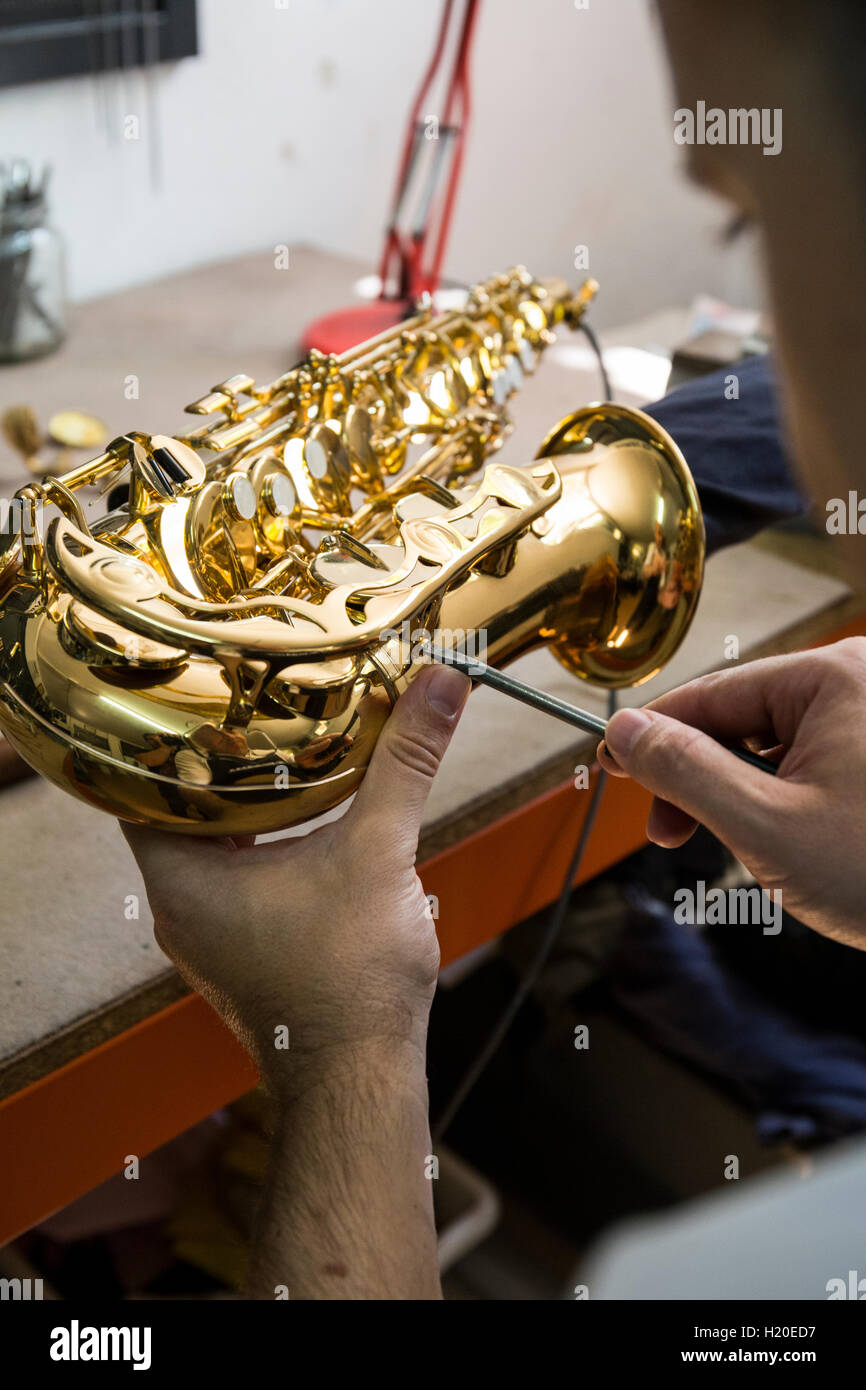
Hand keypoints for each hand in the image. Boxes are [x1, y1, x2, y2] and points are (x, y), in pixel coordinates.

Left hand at [122, 663, 469, 1097]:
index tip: (212, 695)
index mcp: (182, 878)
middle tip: (258, 706)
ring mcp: (207, 933)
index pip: (146, 784)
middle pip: (183, 809)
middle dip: (223, 760)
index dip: (176, 735)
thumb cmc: (350, 981)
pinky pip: (237, 876)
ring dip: (249, 802)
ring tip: (285, 748)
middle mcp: (180, 906)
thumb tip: (440, 685)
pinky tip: (308, 817)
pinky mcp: (240, 949)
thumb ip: (406, 761)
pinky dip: (265, 841)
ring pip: (215, 845)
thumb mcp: (380, 849)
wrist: (363, 1076)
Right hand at [597, 637, 865, 949]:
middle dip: (702, 779)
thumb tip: (626, 731)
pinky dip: (787, 802)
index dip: (651, 735)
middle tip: (672, 836)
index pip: (710, 694)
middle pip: (742, 718)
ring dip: (745, 797)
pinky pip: (816, 762)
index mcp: (833, 677)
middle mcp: (860, 682)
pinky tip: (791, 847)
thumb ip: (685, 771)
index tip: (608, 766)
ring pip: (777, 746)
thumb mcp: (766, 827)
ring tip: (755, 853)